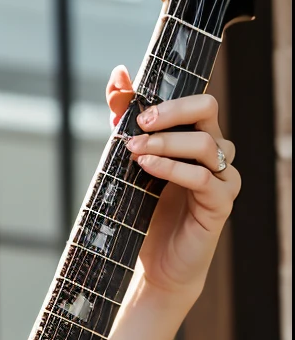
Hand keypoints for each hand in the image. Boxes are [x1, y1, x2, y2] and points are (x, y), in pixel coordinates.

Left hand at [107, 67, 238, 303]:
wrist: (156, 264)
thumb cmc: (145, 211)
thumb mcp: (128, 160)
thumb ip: (123, 119)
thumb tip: (117, 75)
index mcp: (196, 136)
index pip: (194, 100)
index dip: (167, 96)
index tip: (134, 104)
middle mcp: (214, 151)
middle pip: (208, 109)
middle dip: (171, 111)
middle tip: (139, 124)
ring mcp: (222, 176)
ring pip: (205, 143)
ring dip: (166, 142)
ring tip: (135, 152)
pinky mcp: (220, 202)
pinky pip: (203, 177)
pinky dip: (173, 169)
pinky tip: (148, 167)